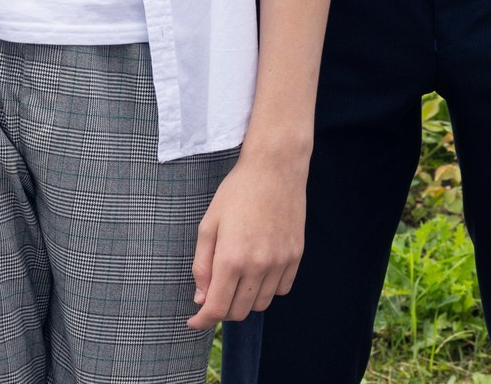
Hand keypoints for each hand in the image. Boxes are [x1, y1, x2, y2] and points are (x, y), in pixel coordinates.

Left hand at [189, 152, 306, 330]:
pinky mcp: (296, 255)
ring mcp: (280, 261)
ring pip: (261, 304)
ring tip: (237, 279)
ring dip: (245, 300)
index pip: (217, 308)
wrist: (275, 168)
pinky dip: (267, 289)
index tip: (194, 321)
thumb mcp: (208, 225)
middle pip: (239, 311)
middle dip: (222, 309)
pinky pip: (281, 289)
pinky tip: (258, 271)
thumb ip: (201, 266)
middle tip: (215, 292)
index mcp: (231, 258)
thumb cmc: (237, 192)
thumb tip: (202, 298)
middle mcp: (258, 265)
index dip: (202, 321)